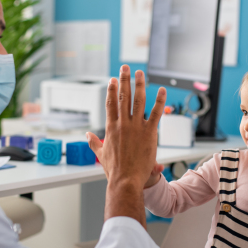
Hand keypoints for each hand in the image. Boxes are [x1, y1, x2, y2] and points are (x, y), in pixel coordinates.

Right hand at [87, 65, 165, 225]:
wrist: (126, 180)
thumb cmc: (113, 170)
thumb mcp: (100, 154)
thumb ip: (93, 142)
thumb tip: (87, 135)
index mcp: (111, 127)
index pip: (110, 103)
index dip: (111, 89)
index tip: (112, 79)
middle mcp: (123, 124)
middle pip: (123, 96)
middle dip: (124, 80)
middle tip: (126, 67)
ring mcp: (136, 127)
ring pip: (138, 100)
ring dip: (139, 85)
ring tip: (140, 73)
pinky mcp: (149, 133)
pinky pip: (156, 113)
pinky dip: (159, 100)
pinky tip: (161, 90)